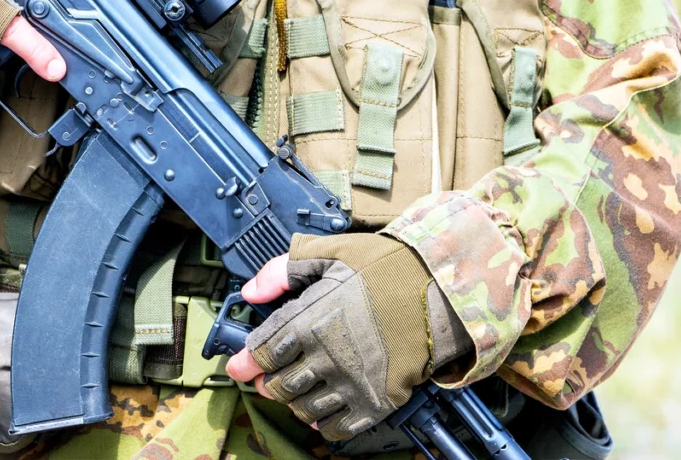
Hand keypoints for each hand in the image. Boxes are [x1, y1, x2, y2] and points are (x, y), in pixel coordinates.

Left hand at [225, 234, 471, 441]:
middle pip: (280, 384)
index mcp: (310, 319)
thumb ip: (282, 270)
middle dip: (268, 382)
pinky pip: (338, 427)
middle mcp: (327, 356)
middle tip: (267, 379)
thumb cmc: (385, 267)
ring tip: (296, 391)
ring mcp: (352, 382)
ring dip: (294, 402)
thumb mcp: (329, 253)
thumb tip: (250, 291)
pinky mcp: (376, 401)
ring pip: (304, 407)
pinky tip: (321, 410)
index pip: (263, 351)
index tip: (239, 366)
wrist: (441, 289)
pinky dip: (323, 422)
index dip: (246, 362)